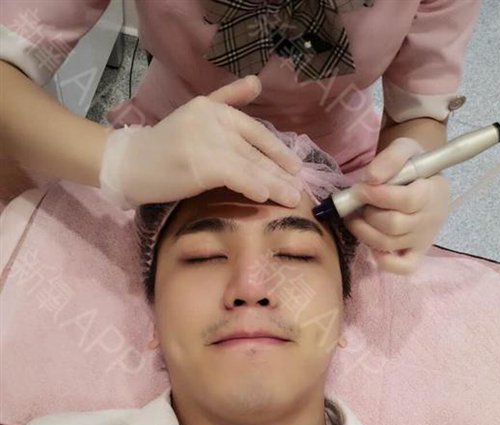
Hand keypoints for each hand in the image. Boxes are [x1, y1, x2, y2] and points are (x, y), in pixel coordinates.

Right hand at [99, 75, 303, 208]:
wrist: (129, 165)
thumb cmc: (163, 147)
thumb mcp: (196, 114)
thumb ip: (228, 100)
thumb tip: (258, 82)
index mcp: (213, 108)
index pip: (255, 130)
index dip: (278, 150)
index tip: (296, 167)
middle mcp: (212, 120)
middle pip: (255, 150)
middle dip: (280, 172)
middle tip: (300, 190)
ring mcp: (205, 141)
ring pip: (249, 165)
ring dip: (274, 185)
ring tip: (291, 199)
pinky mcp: (199, 164)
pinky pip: (234, 176)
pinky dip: (252, 186)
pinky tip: (265, 197)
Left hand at [343, 138, 450, 273]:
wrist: (423, 177)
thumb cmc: (412, 163)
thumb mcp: (404, 148)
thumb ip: (390, 157)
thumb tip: (371, 178)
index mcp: (432, 192)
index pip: (406, 201)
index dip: (377, 196)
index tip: (358, 189)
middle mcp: (430, 219)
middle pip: (394, 225)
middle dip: (367, 215)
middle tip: (356, 204)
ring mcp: (424, 238)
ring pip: (389, 244)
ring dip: (364, 232)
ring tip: (355, 218)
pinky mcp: (417, 252)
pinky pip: (404, 267)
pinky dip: (385, 262)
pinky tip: (372, 246)